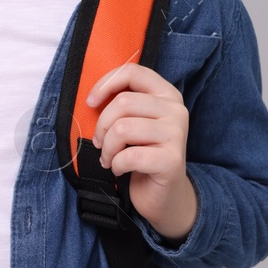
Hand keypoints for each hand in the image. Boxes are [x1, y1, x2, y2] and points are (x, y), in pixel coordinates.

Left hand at [86, 62, 197, 242]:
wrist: (165, 195)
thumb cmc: (144, 155)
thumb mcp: (136, 122)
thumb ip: (123, 105)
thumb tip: (93, 97)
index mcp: (167, 94)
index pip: (133, 72)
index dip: (105, 84)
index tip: (91, 103)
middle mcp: (176, 110)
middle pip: (123, 103)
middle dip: (102, 126)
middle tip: (100, 144)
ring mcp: (176, 134)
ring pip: (122, 129)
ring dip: (107, 149)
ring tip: (109, 158)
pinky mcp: (171, 160)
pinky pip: (128, 156)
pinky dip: (115, 165)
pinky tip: (120, 169)